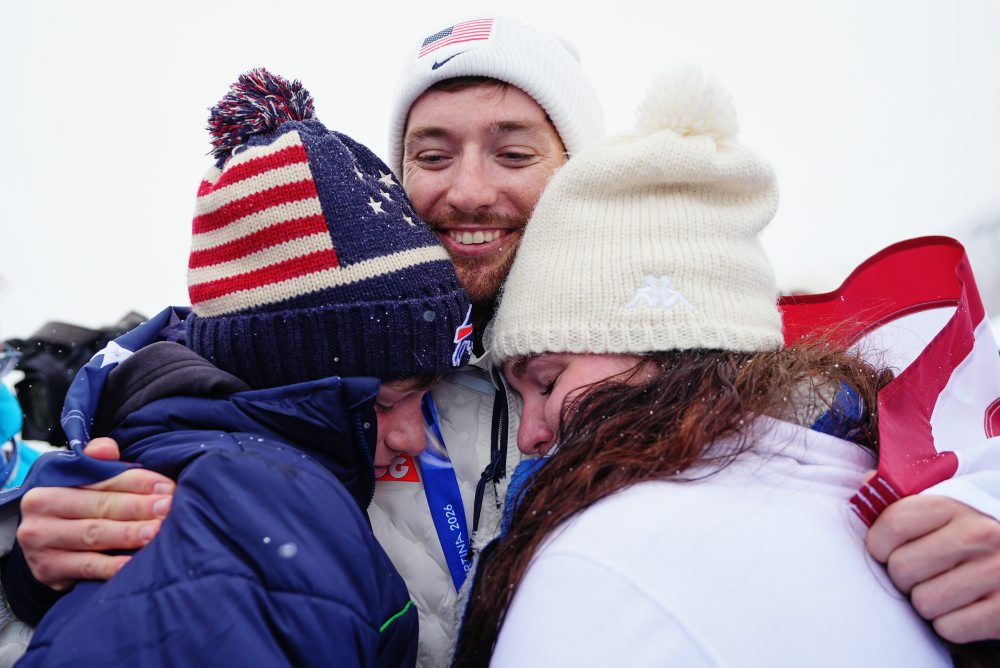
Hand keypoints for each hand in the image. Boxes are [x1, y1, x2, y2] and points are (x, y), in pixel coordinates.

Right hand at [16, 437, 174, 590]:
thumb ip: (95, 462)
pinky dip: (111, 566)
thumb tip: (109, 448)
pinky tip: (132, 563)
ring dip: (129, 533)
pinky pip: (86, 567)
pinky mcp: (49, 569)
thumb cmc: (71, 508)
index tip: (167, 487)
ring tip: (157, 531)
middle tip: (168, 508)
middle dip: (139, 507)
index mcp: (51, 481)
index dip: (137, 481)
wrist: (40, 548)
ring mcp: (43, 541)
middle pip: (99, 506)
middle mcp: (42, 509)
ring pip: (94, 535)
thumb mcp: (77, 481)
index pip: (102, 479)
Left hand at [867, 494, 999, 642]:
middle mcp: (980, 535)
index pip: (893, 525)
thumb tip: (865, 483)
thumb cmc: (967, 531)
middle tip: (921, 572)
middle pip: (902, 569)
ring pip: (924, 603)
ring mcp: (997, 572)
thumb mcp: (940, 503)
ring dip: (927, 601)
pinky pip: (950, 628)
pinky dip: (951, 624)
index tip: (888, 549)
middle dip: (903, 576)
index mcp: (955, 505)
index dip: (880, 543)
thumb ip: (901, 494)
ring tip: (943, 588)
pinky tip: (963, 607)